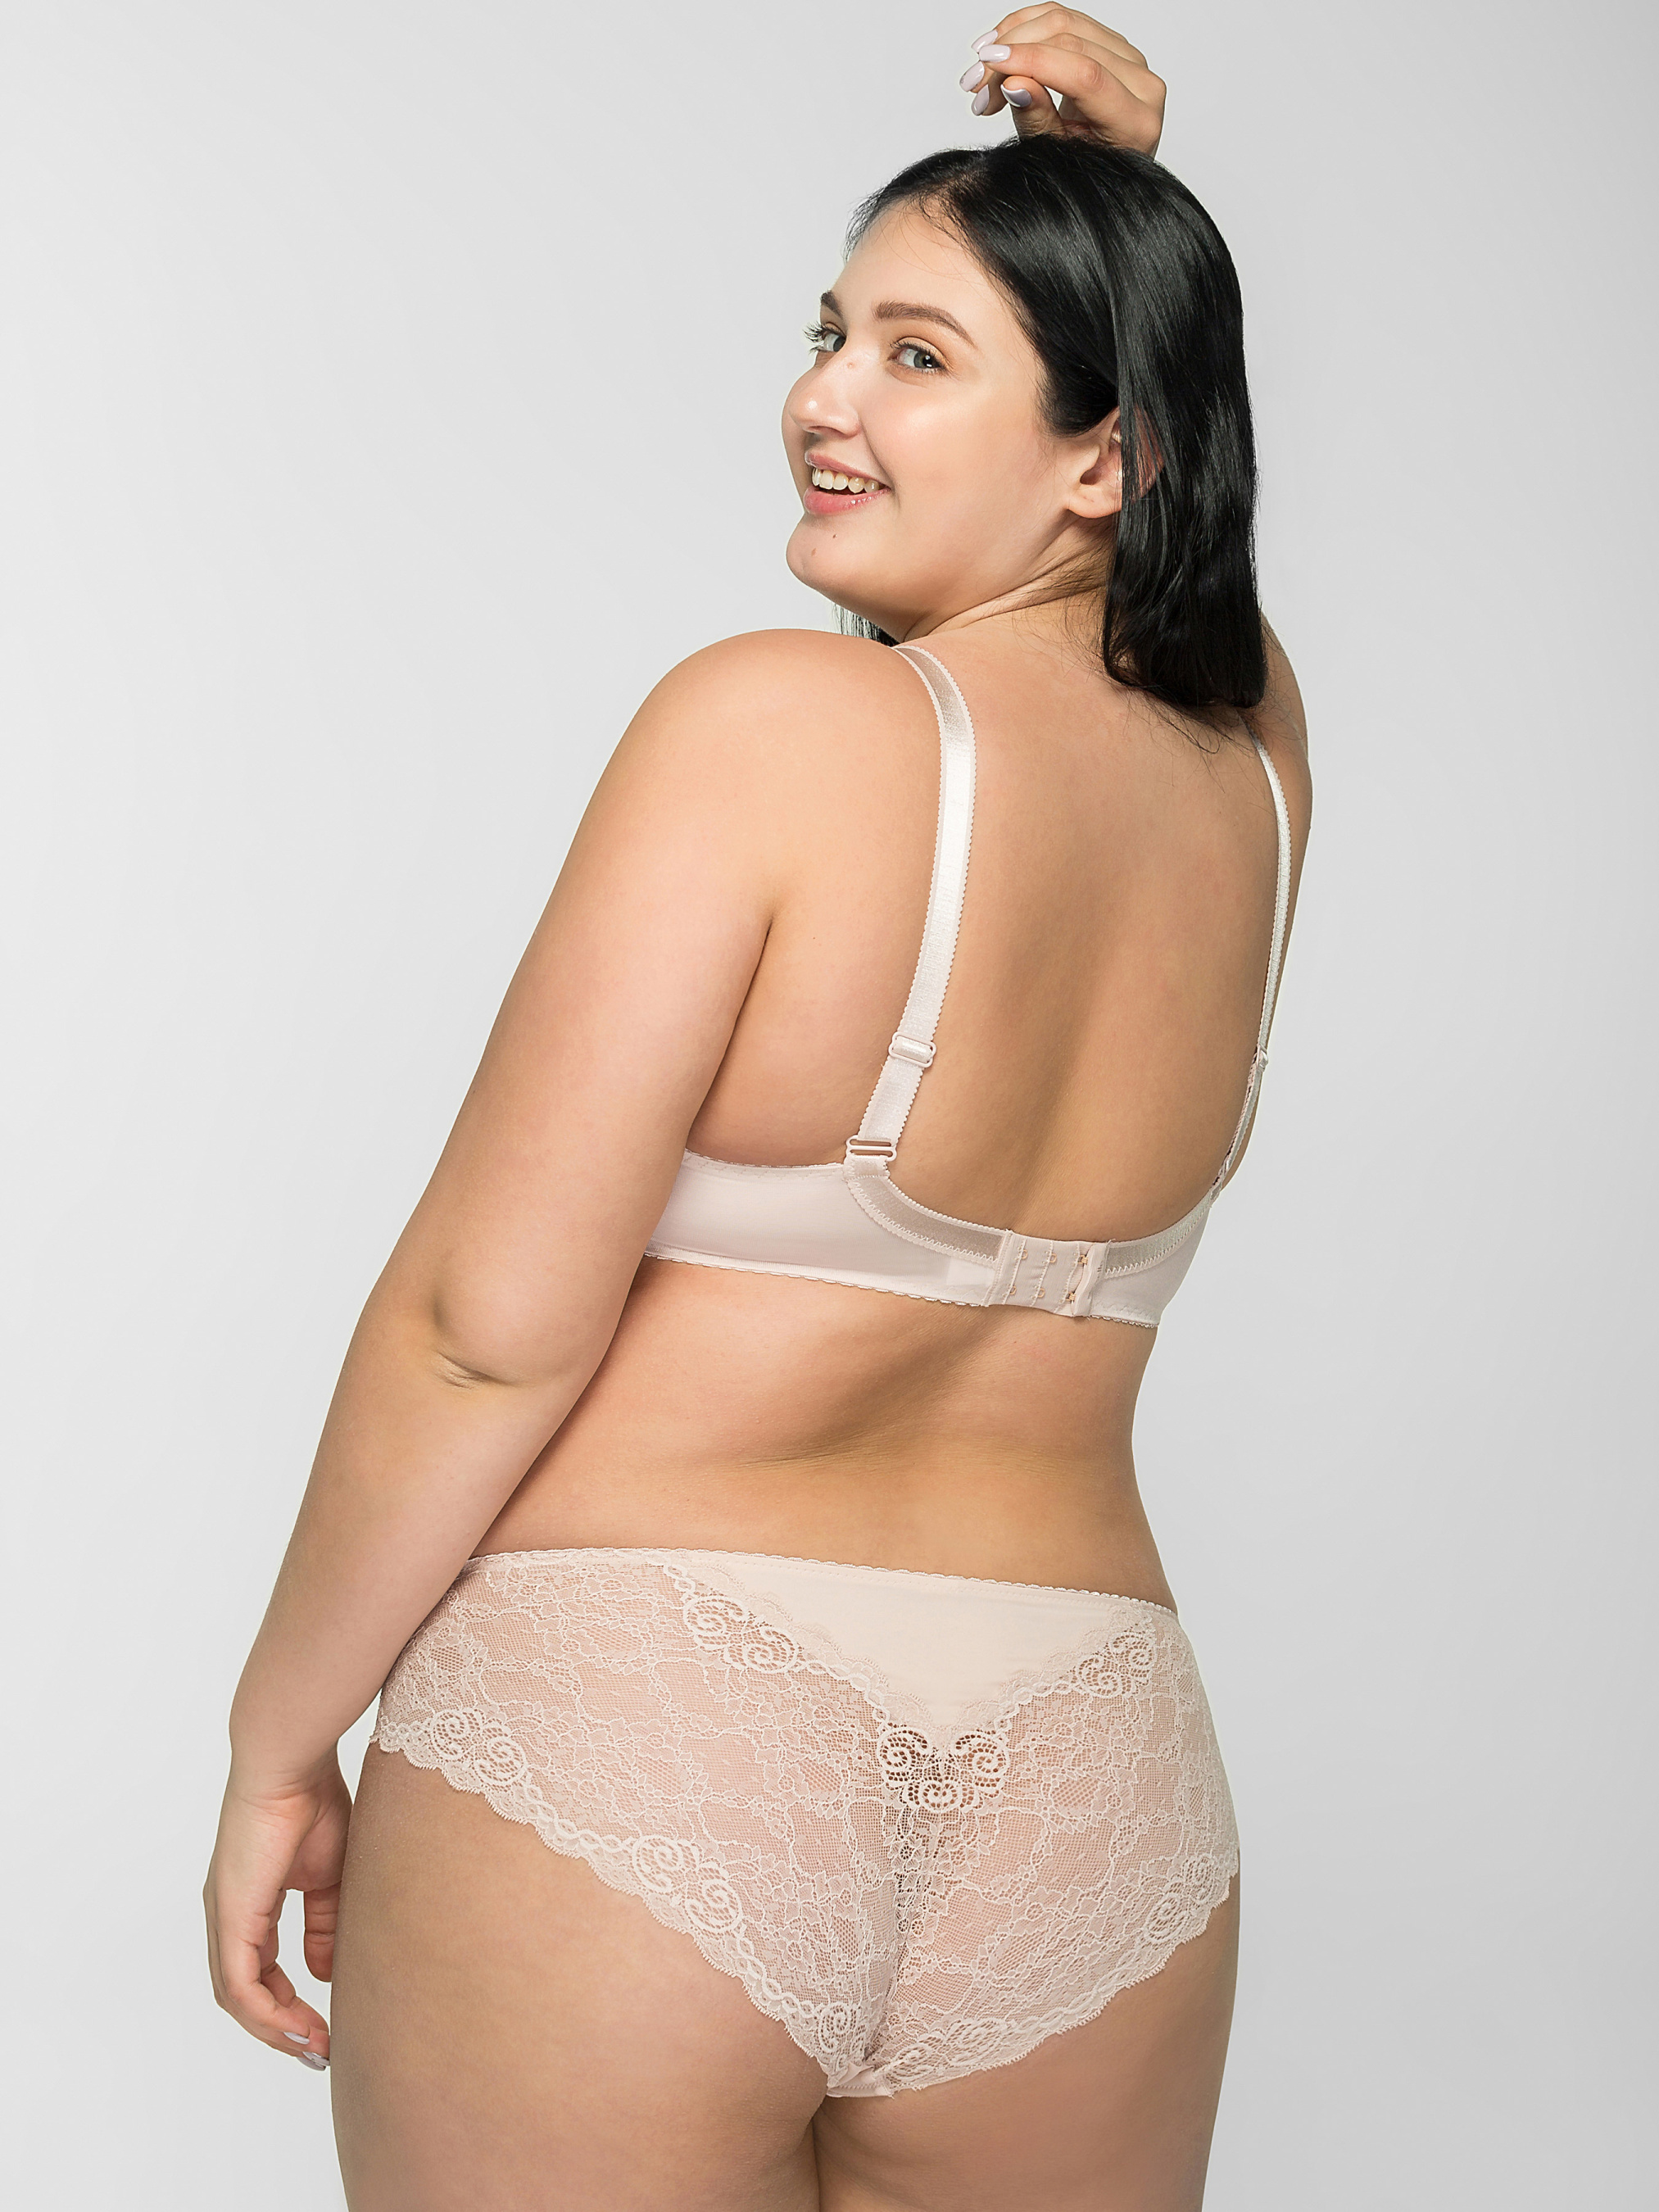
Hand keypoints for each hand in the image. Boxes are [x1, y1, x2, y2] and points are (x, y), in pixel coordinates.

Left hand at [203, 1758, 350, 2068]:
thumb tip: (324, 1973)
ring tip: (315, 2046)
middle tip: (321, 2050)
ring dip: (275, 2029)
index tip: (326, 2026)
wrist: (292, 1765)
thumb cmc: (314, 1801)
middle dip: (282, 2027)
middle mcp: (229, 1916)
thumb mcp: (328, 1876)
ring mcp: (225, 1918)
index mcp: (250, 1902)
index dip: (290, 2003)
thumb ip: (325, 1924)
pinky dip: (267, 2014)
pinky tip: (296, 2028)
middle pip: (245, 1993)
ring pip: (238, 1997)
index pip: (260, 1970)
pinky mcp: (230, 1917)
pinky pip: (239, 1985)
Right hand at [959, 10, 1165, 154]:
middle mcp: (1141, 82)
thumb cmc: (1084, 172)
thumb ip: (1038, 120)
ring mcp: (1129, 58)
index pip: (1084, 74)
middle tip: (975, 84)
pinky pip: (1065, 18)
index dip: (1034, 62)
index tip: (991, 64)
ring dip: (1013, 39)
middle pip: (1071, 42)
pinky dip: (1026, 27)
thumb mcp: (1056, 157)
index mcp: (1135, 120)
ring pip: (1064, 22)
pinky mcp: (1111, 43)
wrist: (1101, 166)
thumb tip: (1013, 82)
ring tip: (981, 74)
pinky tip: (999, 47)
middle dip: (1013, 55)